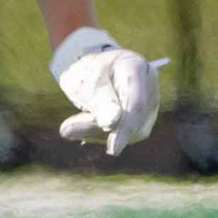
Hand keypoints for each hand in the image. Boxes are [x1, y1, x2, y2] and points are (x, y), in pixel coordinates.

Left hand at [50, 27, 163, 158]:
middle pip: (134, 119)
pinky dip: (103, 135)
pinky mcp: (145, 116)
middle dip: (103, 131)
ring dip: (100, 135)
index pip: (135, 103)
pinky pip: (129, 133)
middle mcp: (149, 85)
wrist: (92, 67)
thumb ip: (100, 101)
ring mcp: (150, 101)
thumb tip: (111, 125)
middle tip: (67, 129)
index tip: (113, 149)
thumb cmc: (88, 70)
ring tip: (69, 128)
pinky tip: (82, 130)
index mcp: (135, 67)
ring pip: (133, 131)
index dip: (125, 128)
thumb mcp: (86, 80)